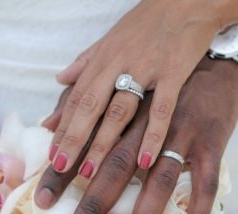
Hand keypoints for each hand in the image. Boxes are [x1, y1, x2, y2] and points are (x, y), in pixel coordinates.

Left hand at [36, 56, 237, 213]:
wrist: (210, 66)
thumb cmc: (158, 80)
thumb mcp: (116, 89)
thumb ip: (80, 102)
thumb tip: (47, 122)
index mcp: (122, 109)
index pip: (84, 144)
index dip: (60, 172)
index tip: (41, 200)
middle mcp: (147, 123)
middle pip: (116, 166)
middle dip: (93, 202)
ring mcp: (180, 133)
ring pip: (158, 179)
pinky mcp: (210, 142)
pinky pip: (204, 182)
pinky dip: (196, 211)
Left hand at [48, 0, 237, 177]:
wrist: (186, 1)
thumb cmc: (144, 24)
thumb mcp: (108, 40)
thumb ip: (83, 63)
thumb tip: (59, 80)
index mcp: (101, 60)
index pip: (76, 99)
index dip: (62, 126)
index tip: (52, 152)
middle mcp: (117, 65)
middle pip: (89, 108)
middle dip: (73, 139)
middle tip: (59, 168)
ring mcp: (145, 70)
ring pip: (118, 111)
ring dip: (102, 143)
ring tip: (88, 172)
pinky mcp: (173, 73)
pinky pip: (161, 109)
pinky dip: (153, 135)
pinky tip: (143, 161)